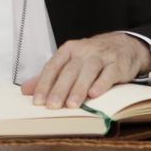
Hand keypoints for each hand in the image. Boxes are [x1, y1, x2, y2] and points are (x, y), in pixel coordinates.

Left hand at [20, 32, 150, 108]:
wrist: (124, 45)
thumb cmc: (92, 57)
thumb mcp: (71, 61)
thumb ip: (50, 76)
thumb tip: (26, 90)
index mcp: (69, 50)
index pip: (53, 66)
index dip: (44, 83)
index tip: (37, 101)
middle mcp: (84, 51)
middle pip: (69, 70)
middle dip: (60, 89)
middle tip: (52, 106)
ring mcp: (102, 56)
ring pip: (88, 71)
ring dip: (79, 88)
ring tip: (71, 105)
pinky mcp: (118, 64)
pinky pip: (109, 73)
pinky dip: (101, 83)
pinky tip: (94, 94)